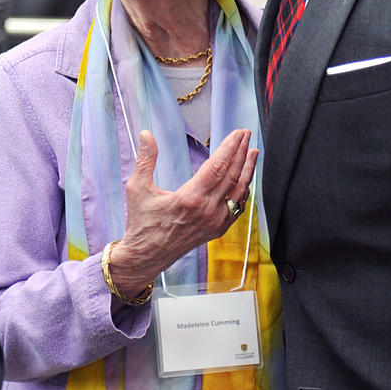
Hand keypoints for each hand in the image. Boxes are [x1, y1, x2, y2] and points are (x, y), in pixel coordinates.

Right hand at [107, 129, 257, 296]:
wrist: (146, 256)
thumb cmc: (141, 224)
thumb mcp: (138, 188)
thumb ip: (145, 159)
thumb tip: (147, 134)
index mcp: (190, 198)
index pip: (218, 167)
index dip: (230, 147)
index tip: (237, 133)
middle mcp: (207, 211)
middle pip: (232, 176)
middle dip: (241, 152)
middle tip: (247, 135)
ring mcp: (215, 222)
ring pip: (239, 191)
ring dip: (247, 170)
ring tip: (252, 152)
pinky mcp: (217, 230)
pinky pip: (236, 207)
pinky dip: (243, 190)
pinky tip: (245, 179)